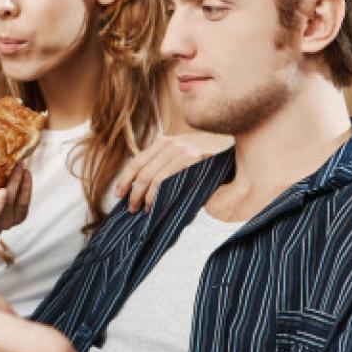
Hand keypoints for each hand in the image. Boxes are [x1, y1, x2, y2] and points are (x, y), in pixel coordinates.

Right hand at [0, 162, 32, 233]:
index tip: (3, 191)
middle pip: (8, 203)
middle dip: (14, 182)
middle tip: (16, 164)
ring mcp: (11, 222)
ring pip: (20, 203)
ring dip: (24, 183)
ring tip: (24, 167)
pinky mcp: (20, 218)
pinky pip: (25, 202)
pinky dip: (27, 188)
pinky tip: (26, 174)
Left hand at [115, 131, 231, 211]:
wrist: (233, 142)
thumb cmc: (209, 153)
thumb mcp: (185, 152)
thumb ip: (167, 163)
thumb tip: (148, 187)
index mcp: (164, 142)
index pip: (136, 161)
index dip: (124, 179)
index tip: (119, 193)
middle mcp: (169, 144)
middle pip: (141, 171)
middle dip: (132, 192)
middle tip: (131, 207)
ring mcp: (180, 150)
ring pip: (152, 177)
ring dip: (143, 196)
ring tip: (141, 209)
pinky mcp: (192, 159)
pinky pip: (167, 179)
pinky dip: (158, 194)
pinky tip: (155, 204)